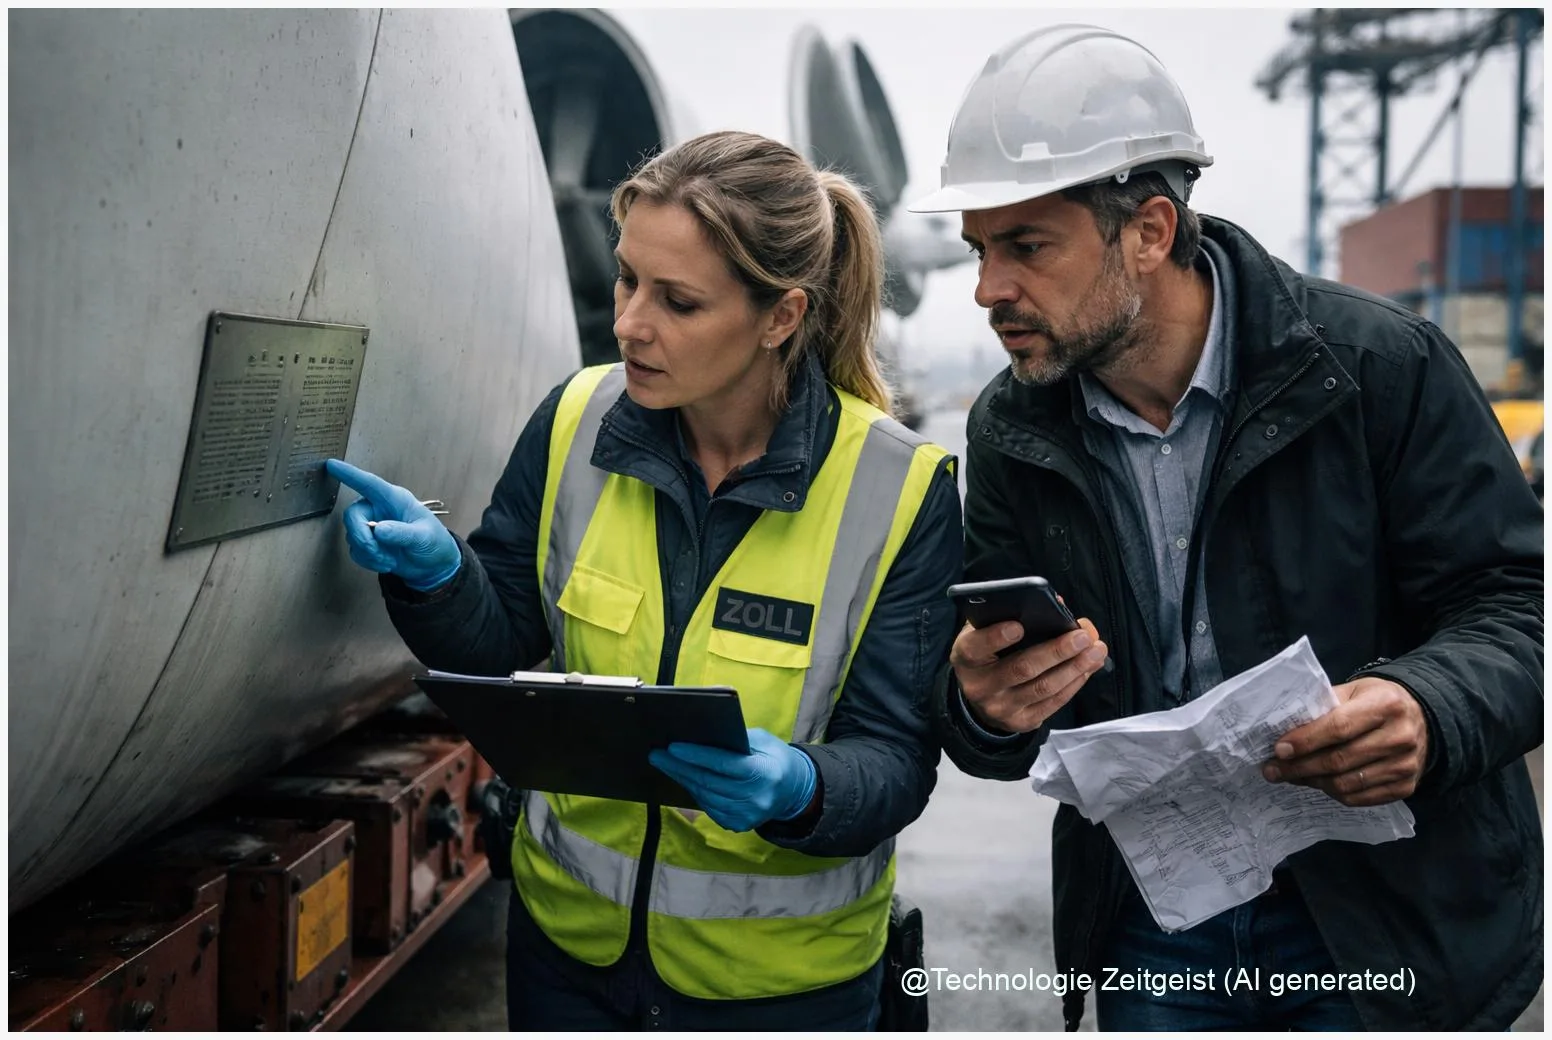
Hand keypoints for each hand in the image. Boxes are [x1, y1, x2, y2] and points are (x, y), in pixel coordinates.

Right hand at [326, 458, 459, 590]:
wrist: (434, 565)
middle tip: (376, 552)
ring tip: (390, 560)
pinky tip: (386, 563)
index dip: (349, 474)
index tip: (331, 464)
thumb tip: (378, 530)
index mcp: (394, 499)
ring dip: (369, 552)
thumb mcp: (424, 537)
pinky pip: (355, 551)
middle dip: (361, 536)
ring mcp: (372, 526)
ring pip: (352, 535)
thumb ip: (402, 532)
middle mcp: (379, 509)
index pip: (369, 483)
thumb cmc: (434, 542)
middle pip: (352, 515)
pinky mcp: (369, 543)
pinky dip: (368, 561)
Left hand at [648, 728, 816, 831]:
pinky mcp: (739, 825)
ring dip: (683, 779)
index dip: (697, 756)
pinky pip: (709, 807)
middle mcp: (756, 798)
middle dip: (679, 767)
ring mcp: (747, 816)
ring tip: (665, 764)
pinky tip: (684, 778)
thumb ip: (736, 739)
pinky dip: (695, 792)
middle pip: (709, 782)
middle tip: (656, 755)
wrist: (794, 791)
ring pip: (705, 796)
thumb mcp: (763, 741)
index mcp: (764, 773)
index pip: (724, 765)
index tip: (672, 747)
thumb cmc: (775, 758)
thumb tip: (701, 734)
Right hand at [950, 617, 1108, 733]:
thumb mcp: (985, 632)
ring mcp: (1000, 708)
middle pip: (1021, 668)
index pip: (975, 647)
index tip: (1019, 626)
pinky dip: (1074, 683)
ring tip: (1097, 650)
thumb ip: (1008, 615)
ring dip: (1075, 668)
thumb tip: (1058, 604)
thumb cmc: (988, 653)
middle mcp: (980, 686)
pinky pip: (1053, 703)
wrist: (981, 697)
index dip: (996, 637)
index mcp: (966, 658)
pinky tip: (1088, 667)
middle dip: (1056, 651)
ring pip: (1043, 688)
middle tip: (1082, 637)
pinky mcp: (1021, 722)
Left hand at [1261, 677, 1428, 806]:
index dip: (1305, 741)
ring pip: (1346, 783)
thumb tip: (1285, 733)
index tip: (1278, 750)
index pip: (1338, 727)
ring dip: (1312, 782)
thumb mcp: (1354, 691)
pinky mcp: (1406, 786)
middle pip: (1339, 760)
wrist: (1421, 719)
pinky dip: (1333, 793)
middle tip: (1272, 770)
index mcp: (1385, 704)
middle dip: (1299, 767)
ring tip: (1292, 776)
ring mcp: (1406, 765)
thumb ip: (1324, 708)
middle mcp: (1400, 736)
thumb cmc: (1376, 701)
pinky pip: (1360, 798)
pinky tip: (1318, 783)